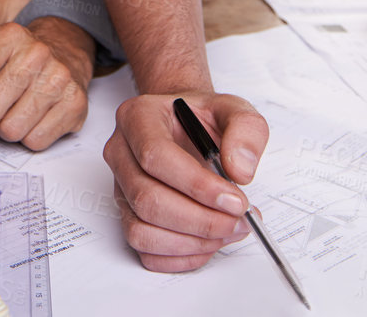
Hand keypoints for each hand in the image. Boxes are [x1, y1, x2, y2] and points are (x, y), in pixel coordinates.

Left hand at [0, 18, 92, 149]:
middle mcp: (37, 52)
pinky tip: (32, 119)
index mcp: (9, 36)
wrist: (64, 55)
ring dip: (5, 131)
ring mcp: (60, 77)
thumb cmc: (15, 64)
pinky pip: (36, 141)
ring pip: (12, 130)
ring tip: (11, 115)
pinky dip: (28, 138)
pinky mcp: (75, 102)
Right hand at [102, 91, 267, 271]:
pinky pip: (145, 249)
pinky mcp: (128, 214)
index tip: (234, 200)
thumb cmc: (203, 118)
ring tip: (227, 231)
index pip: (156, 156)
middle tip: (237, 220)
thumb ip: (246, 130)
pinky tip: (208, 242)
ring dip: (190, 241)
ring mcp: (121, 187)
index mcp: (138, 117)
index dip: (196, 185)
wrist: (189, 127)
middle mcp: (121, 152)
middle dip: (199, 220)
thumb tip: (240, 170)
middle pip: (147, 199)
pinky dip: (180, 256)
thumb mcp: (233, 109)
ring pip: (142, 230)